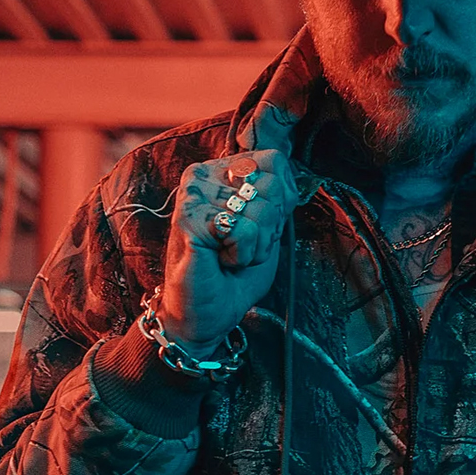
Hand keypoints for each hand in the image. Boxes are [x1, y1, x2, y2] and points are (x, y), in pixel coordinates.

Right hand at [160, 148, 296, 351]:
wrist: (209, 313)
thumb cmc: (236, 272)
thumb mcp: (268, 227)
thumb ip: (278, 196)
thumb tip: (287, 177)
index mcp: (221, 170)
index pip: (274, 161)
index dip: (281, 200)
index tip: (256, 225)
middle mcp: (203, 175)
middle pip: (271, 184)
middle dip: (269, 226)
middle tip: (241, 244)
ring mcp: (193, 195)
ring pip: (262, 210)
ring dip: (255, 245)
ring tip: (229, 254)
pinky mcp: (188, 219)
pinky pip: (244, 230)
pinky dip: (242, 254)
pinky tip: (220, 260)